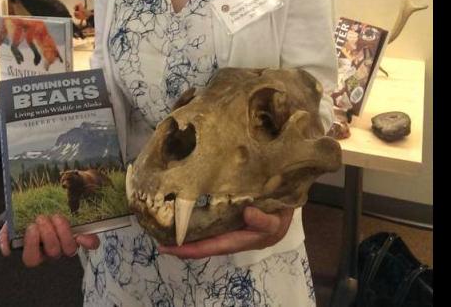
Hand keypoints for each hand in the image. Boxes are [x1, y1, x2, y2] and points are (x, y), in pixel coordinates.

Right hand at [0, 215, 99, 266]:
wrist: (41, 205)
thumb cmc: (25, 218)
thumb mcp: (11, 224)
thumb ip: (5, 235)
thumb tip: (5, 248)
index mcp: (34, 251)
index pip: (32, 259)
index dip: (32, 245)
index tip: (31, 227)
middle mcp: (51, 251)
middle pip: (53, 252)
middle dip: (48, 234)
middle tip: (42, 218)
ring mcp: (66, 245)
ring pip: (69, 248)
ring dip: (63, 232)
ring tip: (56, 216)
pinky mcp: (79, 236)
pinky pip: (89, 244)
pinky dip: (88, 241)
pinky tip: (83, 235)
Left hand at [156, 206, 293, 259]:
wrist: (290, 201)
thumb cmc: (284, 210)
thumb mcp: (279, 218)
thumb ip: (266, 222)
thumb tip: (248, 214)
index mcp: (245, 240)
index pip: (213, 247)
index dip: (191, 249)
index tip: (169, 248)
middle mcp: (236, 238)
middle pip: (206, 245)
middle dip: (184, 246)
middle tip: (161, 242)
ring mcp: (233, 229)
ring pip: (208, 236)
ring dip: (189, 235)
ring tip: (167, 231)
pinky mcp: (232, 218)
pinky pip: (213, 223)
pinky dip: (198, 222)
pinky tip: (185, 216)